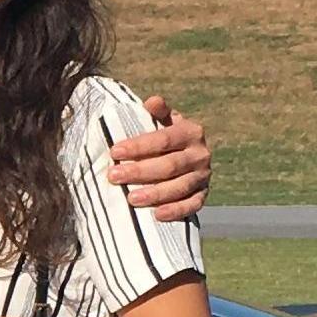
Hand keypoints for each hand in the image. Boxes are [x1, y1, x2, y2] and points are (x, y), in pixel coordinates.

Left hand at [108, 95, 211, 221]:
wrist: (185, 158)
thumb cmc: (164, 139)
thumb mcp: (162, 122)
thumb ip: (157, 113)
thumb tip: (152, 101)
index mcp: (190, 132)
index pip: (164, 139)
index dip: (139, 146)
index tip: (114, 152)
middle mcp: (200, 154)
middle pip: (170, 165)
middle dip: (140, 172)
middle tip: (114, 176)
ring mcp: (203, 176)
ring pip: (180, 186)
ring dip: (155, 194)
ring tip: (131, 198)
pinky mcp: (202, 195)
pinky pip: (193, 205)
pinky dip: (176, 210)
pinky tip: (157, 215)